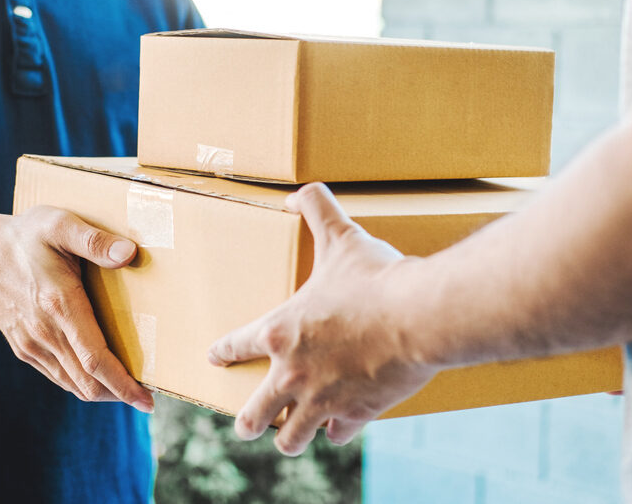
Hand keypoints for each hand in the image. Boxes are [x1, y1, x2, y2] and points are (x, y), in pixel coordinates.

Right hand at [0, 206, 154, 412]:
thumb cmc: (25, 236)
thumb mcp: (60, 225)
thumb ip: (95, 240)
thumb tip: (129, 253)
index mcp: (59, 305)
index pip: (95, 359)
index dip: (123, 384)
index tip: (147, 401)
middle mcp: (44, 333)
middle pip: (87, 382)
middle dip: (119, 394)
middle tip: (146, 397)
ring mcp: (31, 344)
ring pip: (72, 384)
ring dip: (102, 391)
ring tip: (128, 388)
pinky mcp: (23, 348)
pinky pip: (57, 376)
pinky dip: (81, 382)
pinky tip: (97, 375)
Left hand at [208, 183, 437, 455]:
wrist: (418, 316)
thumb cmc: (376, 278)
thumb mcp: (342, 237)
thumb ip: (317, 209)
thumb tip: (296, 193)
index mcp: (281, 331)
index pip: (236, 346)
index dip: (223, 352)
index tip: (214, 358)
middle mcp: (293, 373)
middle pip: (253, 414)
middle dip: (247, 421)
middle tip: (246, 423)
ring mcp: (322, 400)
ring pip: (290, 437)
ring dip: (288, 436)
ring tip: (286, 436)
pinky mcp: (356, 414)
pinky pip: (336, 435)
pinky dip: (336, 431)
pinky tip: (337, 428)